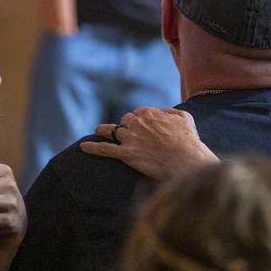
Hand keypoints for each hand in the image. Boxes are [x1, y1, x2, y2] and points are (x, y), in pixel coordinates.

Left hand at [80, 107, 218, 178]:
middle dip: (126, 126)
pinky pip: (105, 149)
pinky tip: (82, 147)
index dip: (140, 120)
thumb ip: (171, 111)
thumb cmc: (188, 140)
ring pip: (111, 131)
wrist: (186, 160)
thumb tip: (162, 111)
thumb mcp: (184, 117)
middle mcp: (137, 123)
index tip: (143, 126)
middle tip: (129, 134)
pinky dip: (93, 147)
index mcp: (149, 113)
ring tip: (98, 131)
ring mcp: (130, 139)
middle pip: (125, 121)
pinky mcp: (126, 154)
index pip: (139, 112)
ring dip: (104, 131)